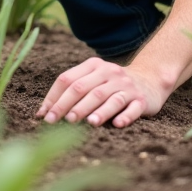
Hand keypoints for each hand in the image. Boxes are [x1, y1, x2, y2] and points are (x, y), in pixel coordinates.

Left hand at [36, 57, 172, 127]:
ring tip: (86, 123)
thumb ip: (70, 92)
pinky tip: (118, 124)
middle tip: (57, 121)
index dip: (54, 97)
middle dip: (69, 106)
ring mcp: (126, 86)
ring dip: (96, 111)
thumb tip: (42, 113)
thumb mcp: (92, 81)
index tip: (44, 115)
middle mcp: (110, 73)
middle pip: (85, 89)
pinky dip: (125, 116)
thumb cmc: (110, 85)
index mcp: (93, 66)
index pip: (68, 79)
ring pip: (109, 98)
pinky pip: (133, 108)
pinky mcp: (141, 100)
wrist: (149, 80)